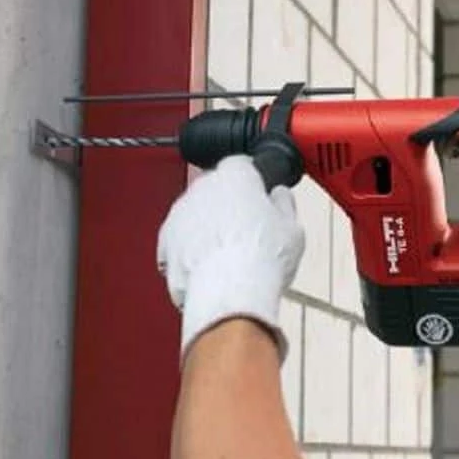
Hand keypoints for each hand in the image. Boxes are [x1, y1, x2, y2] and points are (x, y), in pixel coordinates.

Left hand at [156, 155, 304, 363]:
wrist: (230, 293)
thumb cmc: (259, 260)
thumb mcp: (292, 228)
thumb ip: (283, 204)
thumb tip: (280, 198)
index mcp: (234, 176)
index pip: (241, 165)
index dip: (252, 181)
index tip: (259, 195)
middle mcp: (201, 189)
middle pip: (215, 191)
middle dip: (228, 207)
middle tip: (248, 232)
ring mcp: (179, 217)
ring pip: (195, 218)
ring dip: (207, 231)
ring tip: (230, 257)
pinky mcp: (166, 245)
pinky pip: (179, 244)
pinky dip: (190, 254)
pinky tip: (210, 269)